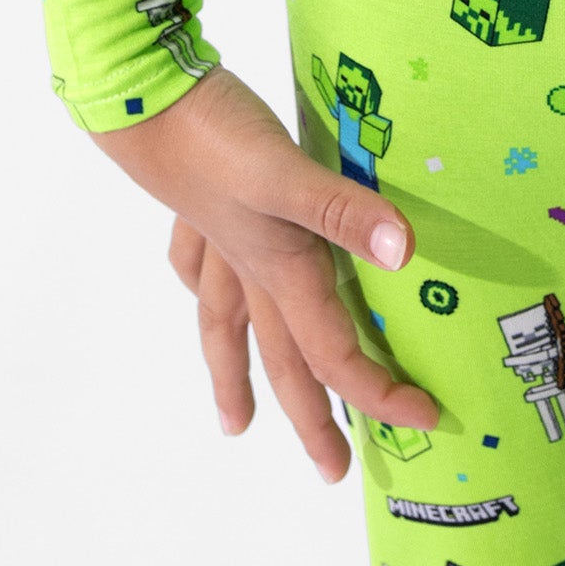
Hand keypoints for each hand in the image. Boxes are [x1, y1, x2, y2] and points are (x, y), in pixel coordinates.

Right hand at [86, 65, 441, 482]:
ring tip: (235, 424)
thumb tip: (404, 256)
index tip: (424, 419)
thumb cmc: (213, 136)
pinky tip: (198, 284)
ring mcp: (219, 239)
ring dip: (237, 375)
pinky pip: (200, 262)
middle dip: (310, 416)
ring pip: (231, 324)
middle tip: (331, 469)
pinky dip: (202, 283)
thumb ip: (342, 211)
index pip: (336, 351)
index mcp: (279, 269)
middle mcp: (249, 266)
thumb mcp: (285, 171)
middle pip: (284, 357)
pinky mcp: (199, 203)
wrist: (141, 96)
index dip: (379, 390)